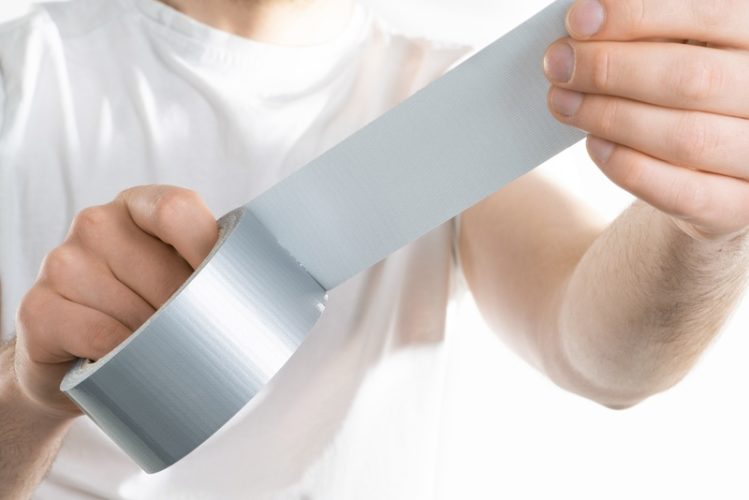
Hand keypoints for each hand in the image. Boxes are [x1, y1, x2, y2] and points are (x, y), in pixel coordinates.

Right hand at [12, 186, 217, 417]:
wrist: (78, 361)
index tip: (227, 288)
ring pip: (134, 308)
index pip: (177, 209)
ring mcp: (62, 261)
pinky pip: (101, 335)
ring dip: (154, 340)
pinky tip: (122, 357)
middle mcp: (95, 223)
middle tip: (189, 334)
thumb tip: (261, 282)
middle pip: (164, 268)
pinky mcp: (38, 306)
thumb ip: (209, 266)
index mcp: (136, 206)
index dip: (208, 251)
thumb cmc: (143, 312)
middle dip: (187, 313)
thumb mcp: (178, 279)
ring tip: (152, 346)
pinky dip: (121, 356)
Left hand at [544, 0, 748, 239]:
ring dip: (609, 117)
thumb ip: (650, 35)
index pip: (711, 13)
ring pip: (684, 138)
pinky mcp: (739, 207)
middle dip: (609, 69)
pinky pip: (680, 191)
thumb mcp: (685, 47)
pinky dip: (627, 165)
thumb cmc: (692, 90)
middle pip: (692, 78)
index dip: (638, 15)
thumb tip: (586, 20)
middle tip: (557, 64)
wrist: (721, 167)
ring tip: (562, 101)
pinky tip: (593, 143)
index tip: (578, 18)